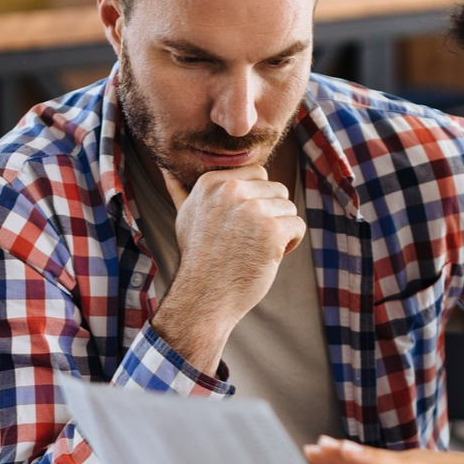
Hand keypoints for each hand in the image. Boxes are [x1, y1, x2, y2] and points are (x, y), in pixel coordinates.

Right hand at [152, 166, 304, 365]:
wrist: (204, 296)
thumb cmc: (199, 258)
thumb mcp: (184, 216)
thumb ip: (179, 189)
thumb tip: (165, 167)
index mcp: (212, 182)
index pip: (258, 173)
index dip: (257, 199)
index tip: (241, 223)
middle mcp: (231, 190)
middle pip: (277, 189)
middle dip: (272, 214)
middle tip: (250, 240)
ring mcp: (252, 210)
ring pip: (289, 208)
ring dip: (281, 229)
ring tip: (258, 248)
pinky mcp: (271, 230)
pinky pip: (297, 226)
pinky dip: (290, 243)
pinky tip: (270, 256)